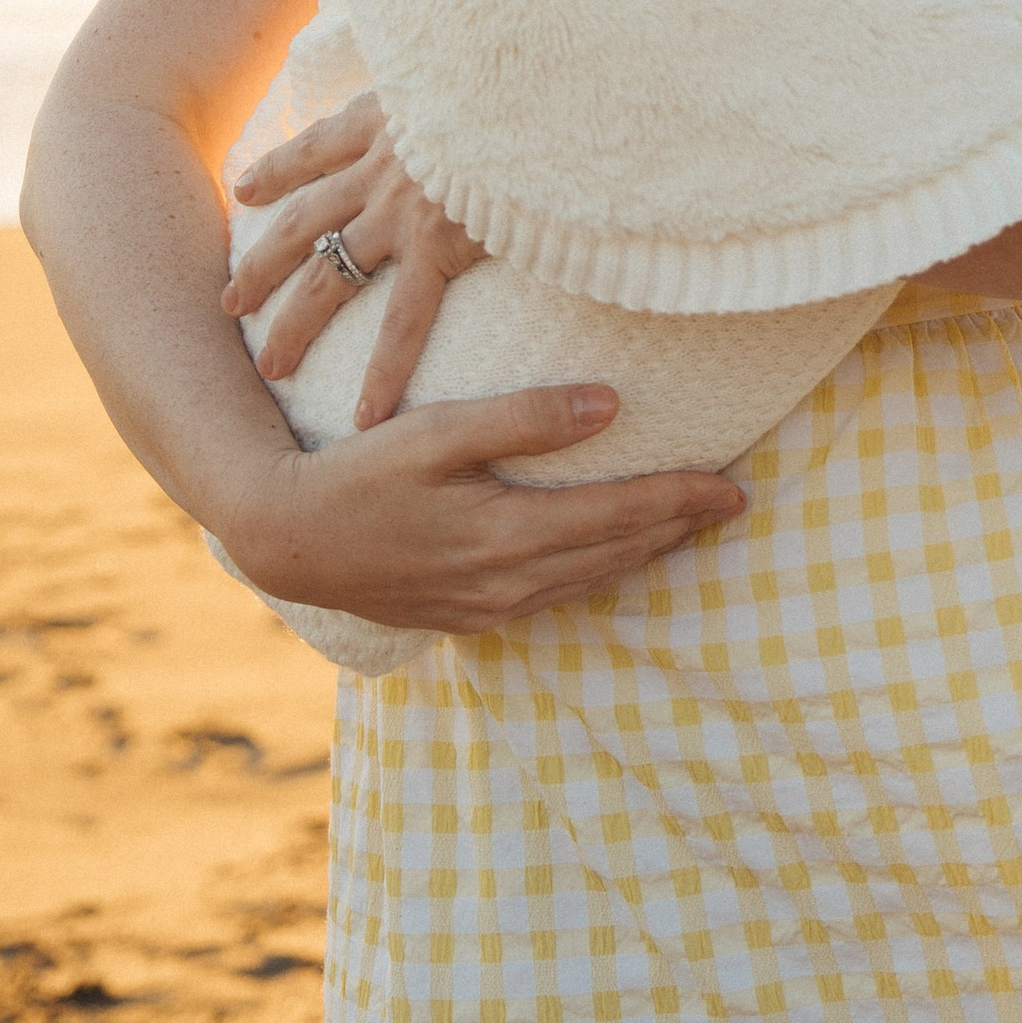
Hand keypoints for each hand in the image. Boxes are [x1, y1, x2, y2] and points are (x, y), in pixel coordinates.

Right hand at [222, 384, 746, 631]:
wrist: (288, 541)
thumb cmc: (360, 472)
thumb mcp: (437, 432)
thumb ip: (523, 417)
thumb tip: (610, 406)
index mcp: (507, 535)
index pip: (620, 516)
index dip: (682, 499)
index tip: (733, 484)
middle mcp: (508, 582)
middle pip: (617, 553)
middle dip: (678, 526)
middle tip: (732, 501)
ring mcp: (489, 607)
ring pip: (591, 580)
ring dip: (644, 552)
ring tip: (688, 525)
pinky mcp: (470, 616)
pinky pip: (556, 596)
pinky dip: (598, 572)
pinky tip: (610, 556)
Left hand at [226, 92, 482, 431]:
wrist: (531, 77)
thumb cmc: (509, 66)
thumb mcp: (456, 60)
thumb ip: (440, 80)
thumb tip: (451, 77)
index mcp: (382, 116)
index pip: (315, 147)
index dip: (277, 169)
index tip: (245, 190)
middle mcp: (378, 164)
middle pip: (301, 221)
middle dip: (261, 263)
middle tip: (230, 301)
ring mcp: (401, 208)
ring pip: (327, 274)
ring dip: (294, 322)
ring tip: (271, 366)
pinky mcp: (437, 241)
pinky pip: (403, 318)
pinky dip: (384, 369)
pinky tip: (366, 413)